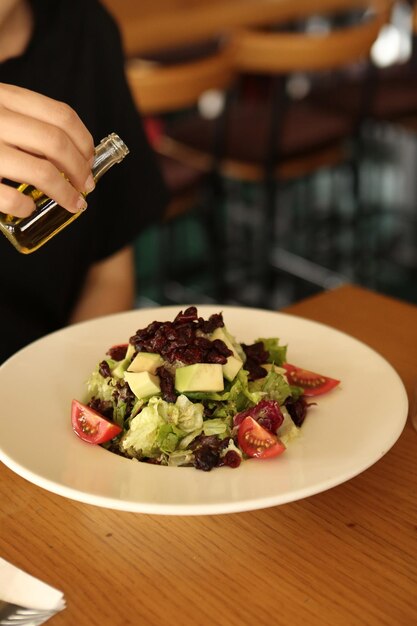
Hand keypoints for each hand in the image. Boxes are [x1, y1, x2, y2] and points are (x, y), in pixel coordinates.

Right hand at [0, 82, 94, 216]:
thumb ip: (20, 121)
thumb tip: (71, 153)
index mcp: (2, 96)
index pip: (59, 114)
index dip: (84, 140)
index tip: (91, 158)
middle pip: (56, 143)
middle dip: (81, 169)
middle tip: (87, 186)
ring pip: (41, 171)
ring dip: (66, 193)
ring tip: (74, 204)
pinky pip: (10, 196)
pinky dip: (26, 205)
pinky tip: (29, 208)